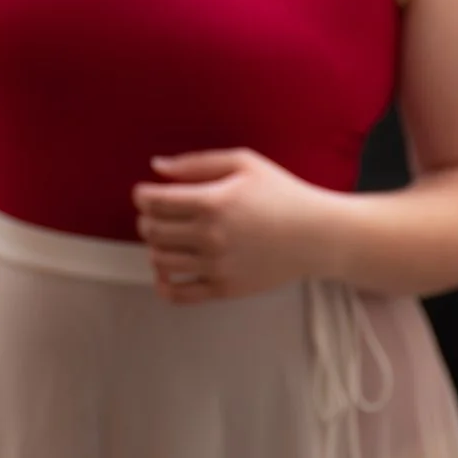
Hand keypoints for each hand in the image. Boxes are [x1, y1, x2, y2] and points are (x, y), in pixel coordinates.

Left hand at [131, 148, 328, 304]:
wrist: (316, 235)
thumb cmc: (281, 193)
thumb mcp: (244, 163)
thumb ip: (197, 163)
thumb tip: (157, 167)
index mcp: (211, 202)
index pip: (154, 202)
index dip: (141, 196)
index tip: (145, 194)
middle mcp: (209, 236)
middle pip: (152, 231)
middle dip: (146, 220)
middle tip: (156, 214)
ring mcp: (215, 266)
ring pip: (160, 260)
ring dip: (154, 247)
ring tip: (167, 238)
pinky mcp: (224, 289)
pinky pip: (179, 294)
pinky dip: (163, 285)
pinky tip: (164, 273)